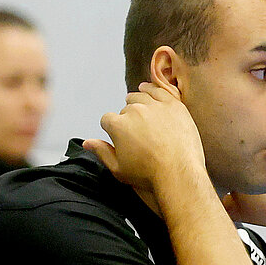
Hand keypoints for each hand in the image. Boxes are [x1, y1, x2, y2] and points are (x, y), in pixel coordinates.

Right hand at [83, 83, 208, 199]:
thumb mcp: (119, 169)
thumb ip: (102, 152)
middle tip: (136, 133)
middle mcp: (135, 111)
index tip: (119, 136)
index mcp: (118, 125)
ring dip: (138, 102)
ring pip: (140, 96)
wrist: (178, 174)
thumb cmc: (150, 175)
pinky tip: (148, 90)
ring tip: (140, 111)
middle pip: (125, 108)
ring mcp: (155, 106)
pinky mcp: (173, 105)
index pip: (107, 119)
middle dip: (127, 118)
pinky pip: (159, 90)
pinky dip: (151, 89)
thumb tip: (87, 143)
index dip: (111, 129)